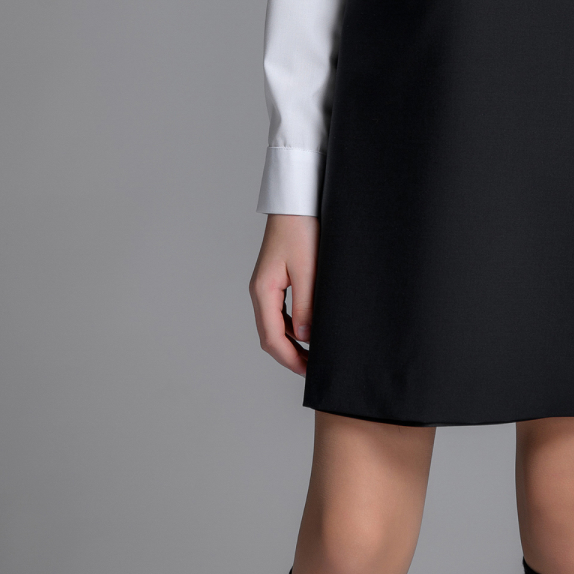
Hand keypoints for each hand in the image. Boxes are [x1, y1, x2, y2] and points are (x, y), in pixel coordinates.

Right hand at [249, 213, 318, 376]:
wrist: (297, 202)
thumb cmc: (301, 229)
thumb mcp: (308, 269)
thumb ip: (307, 305)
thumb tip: (305, 338)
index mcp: (263, 290)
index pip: (271, 337)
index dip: (290, 359)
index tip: (309, 372)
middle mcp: (260, 291)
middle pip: (270, 335)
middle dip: (290, 356)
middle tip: (313, 370)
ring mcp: (267, 285)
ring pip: (275, 325)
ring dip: (291, 343)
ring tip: (313, 355)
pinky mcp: (276, 279)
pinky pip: (281, 312)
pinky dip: (293, 327)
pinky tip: (309, 331)